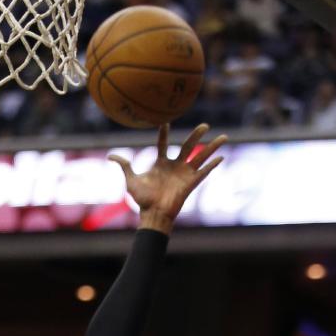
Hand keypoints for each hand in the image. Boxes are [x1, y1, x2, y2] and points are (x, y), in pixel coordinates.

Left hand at [109, 123, 226, 232]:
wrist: (152, 214)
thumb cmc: (142, 199)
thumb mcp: (131, 180)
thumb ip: (125, 166)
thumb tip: (111, 156)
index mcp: (161, 163)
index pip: (163, 144)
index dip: (164, 133)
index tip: (165, 121)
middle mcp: (174, 166)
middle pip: (188, 146)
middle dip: (196, 136)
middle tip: (205, 125)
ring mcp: (184, 174)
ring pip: (200, 157)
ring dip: (212, 147)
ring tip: (224, 137)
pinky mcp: (191, 183)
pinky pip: (204, 172)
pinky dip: (212, 165)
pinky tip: (221, 157)